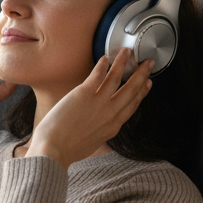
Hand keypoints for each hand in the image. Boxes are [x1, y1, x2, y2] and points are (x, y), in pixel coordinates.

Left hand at [26, 48, 153, 167]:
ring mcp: (98, 103)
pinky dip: (103, 65)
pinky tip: (105, 58)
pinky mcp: (83, 94)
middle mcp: (110, 113)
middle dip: (142, 74)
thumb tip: (101, 125)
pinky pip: (97, 75)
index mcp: (113, 126)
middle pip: (131, 89)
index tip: (148, 83)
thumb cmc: (68, 149)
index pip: (133, 105)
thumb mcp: (93, 142)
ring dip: (123, 62)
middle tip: (148, 63)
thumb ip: (101, 130)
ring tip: (128, 51)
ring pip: (116, 78)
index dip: (142, 92)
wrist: (54, 151)